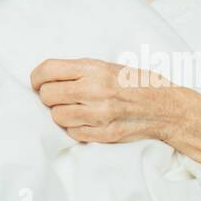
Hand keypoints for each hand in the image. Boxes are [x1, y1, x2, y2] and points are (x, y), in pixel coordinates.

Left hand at [30, 57, 180, 144]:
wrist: (164, 107)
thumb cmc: (133, 83)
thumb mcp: (106, 66)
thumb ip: (77, 71)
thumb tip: (44, 78)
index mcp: (94, 68)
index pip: (48, 70)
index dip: (36, 77)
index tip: (36, 82)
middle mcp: (95, 90)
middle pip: (48, 95)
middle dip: (47, 96)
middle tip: (56, 96)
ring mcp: (100, 115)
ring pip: (57, 116)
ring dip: (60, 113)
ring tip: (73, 108)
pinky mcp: (105, 134)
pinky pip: (72, 132)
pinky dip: (74, 127)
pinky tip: (84, 120)